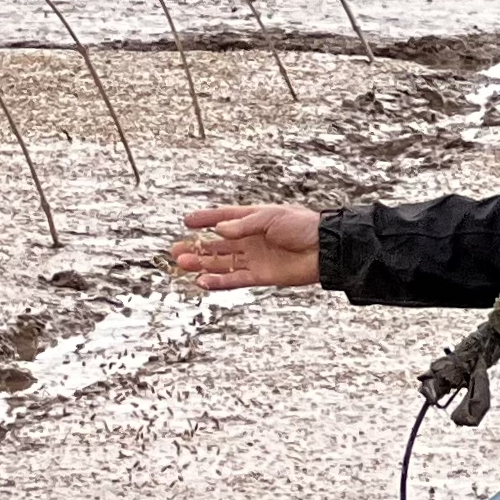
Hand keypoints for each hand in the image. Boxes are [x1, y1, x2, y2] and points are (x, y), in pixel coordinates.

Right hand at [173, 202, 318, 292]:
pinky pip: (235, 279)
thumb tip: (219, 230)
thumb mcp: (271, 217)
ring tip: (183, 264)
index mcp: (253, 220)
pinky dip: (219, 281)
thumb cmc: (303, 226)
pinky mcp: (261, 275)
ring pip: (222, 262)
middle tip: (175, 250)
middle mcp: (251, 239)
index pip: (223, 218)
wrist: (324, 249)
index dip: (205, 219)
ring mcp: (255, 258)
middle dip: (197, 247)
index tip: (187, 221)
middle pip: (218, 244)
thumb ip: (243, 226)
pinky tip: (203, 281)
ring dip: (202, 264)